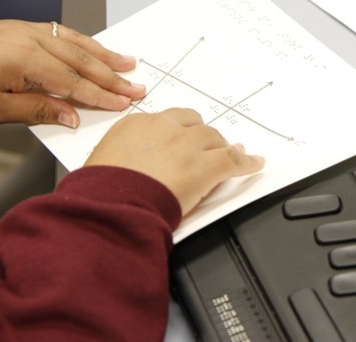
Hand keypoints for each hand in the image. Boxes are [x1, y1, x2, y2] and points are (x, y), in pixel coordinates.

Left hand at [0, 20, 144, 127]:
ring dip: (104, 55)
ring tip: (128, 64)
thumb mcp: (0, 110)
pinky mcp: (22, 30)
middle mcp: (29, 40)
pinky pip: (62, 34)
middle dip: (112, 76)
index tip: (122, 103)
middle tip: (136, 87)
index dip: (101, 95)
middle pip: (81, 60)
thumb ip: (41, 110)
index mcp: (24, 60)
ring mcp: (27, 31)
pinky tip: (96, 49)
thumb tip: (72, 117)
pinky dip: (83, 43)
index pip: (74, 82)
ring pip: (76, 43)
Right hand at [84, 108, 264, 214]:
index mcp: (136, 125)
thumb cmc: (101, 192)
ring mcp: (187, 145)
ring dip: (222, 148)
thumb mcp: (103, 163)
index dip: (182, 132)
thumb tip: (127, 166)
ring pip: (215, 140)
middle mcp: (164, 129)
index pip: (167, 121)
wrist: (110, 205)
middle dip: (203, 137)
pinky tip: (255, 164)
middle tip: (209, 147)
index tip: (185, 138)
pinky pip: (234, 160)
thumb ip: (122, 156)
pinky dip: (247, 162)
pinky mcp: (206, 166)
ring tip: (231, 156)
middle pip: (195, 125)